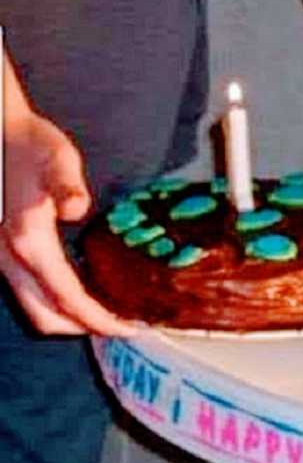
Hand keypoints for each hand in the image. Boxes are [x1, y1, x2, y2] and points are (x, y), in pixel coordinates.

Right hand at [0, 112, 133, 334]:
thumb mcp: (57, 157)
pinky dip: (57, 304)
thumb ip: (66, 184)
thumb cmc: (32, 144)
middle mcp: (10, 258)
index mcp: (28, 241)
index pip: (67, 298)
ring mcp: (3, 258)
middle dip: (86, 328)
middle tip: (125, 327)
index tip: (129, 328)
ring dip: (70, 319)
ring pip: (34, 309)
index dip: (98, 319)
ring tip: (109, 315)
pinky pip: (30, 293)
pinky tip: (84, 292)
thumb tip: (77, 208)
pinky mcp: (5, 252)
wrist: (1, 133)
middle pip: (47, 316)